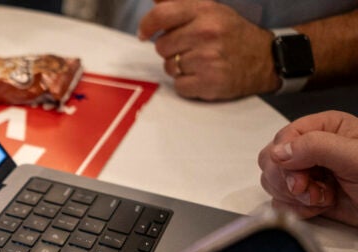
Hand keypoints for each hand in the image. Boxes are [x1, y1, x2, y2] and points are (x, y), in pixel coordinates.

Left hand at [138, 0, 278, 99]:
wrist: (266, 59)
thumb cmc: (232, 33)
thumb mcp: (210, 10)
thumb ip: (179, 3)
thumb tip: (154, 0)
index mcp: (205, 11)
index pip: (162, 15)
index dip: (147, 25)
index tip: (143, 33)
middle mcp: (206, 33)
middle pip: (162, 46)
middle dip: (170, 49)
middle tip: (189, 48)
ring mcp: (208, 59)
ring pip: (169, 67)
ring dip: (178, 67)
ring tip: (199, 61)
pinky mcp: (209, 82)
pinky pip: (179, 86)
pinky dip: (187, 84)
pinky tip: (202, 76)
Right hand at [258, 111, 357, 225]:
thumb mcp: (356, 157)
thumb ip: (317, 147)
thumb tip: (278, 152)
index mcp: (325, 128)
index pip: (283, 138)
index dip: (283, 160)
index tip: (300, 178)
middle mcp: (314, 149)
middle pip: (271, 160)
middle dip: (287, 180)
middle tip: (310, 190)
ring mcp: (310, 174)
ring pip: (273, 181)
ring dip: (294, 196)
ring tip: (322, 198)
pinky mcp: (309, 197)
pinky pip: (281, 201)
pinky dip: (296, 209)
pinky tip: (318, 208)